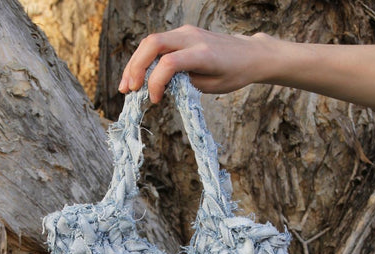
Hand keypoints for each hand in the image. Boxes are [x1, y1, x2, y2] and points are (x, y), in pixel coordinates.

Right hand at [118, 25, 276, 102]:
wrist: (248, 54)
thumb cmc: (233, 73)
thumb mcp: (211, 86)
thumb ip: (186, 83)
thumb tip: (161, 85)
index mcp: (203, 53)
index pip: (169, 63)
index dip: (156, 83)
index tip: (156, 100)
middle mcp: (191, 37)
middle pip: (152, 44)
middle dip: (136, 67)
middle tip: (128, 90)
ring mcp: (185, 32)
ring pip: (150, 42)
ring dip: (135, 63)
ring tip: (126, 86)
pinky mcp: (181, 34)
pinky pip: (157, 44)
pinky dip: (144, 59)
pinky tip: (138, 77)